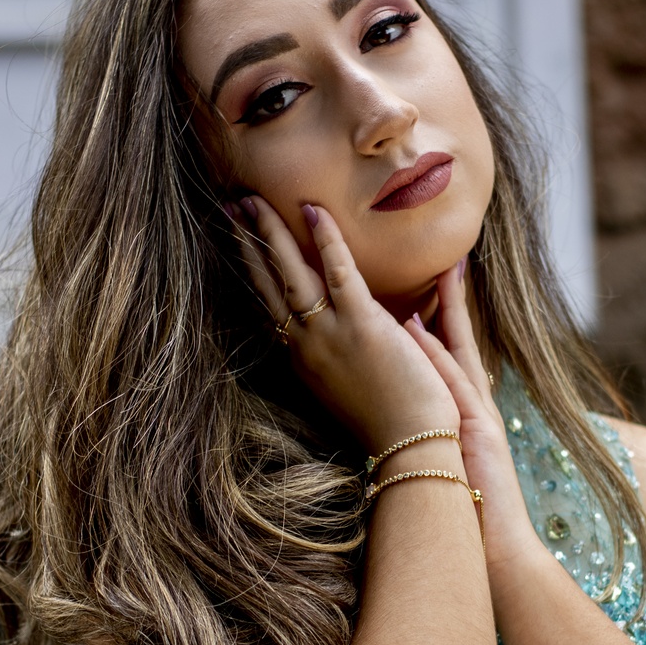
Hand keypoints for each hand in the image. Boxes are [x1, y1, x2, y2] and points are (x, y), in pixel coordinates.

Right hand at [229, 197, 458, 449]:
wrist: (412, 446)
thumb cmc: (391, 421)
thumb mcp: (349, 385)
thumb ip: (338, 353)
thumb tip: (342, 325)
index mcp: (302, 359)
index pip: (269, 304)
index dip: (252, 269)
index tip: (239, 241)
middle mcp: (306, 345)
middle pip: (269, 282)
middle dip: (249, 241)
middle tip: (234, 204)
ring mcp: (329, 335)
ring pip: (292, 273)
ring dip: (272, 232)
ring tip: (255, 199)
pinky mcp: (362, 326)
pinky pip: (338, 273)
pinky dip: (326, 239)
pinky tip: (315, 210)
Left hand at [405, 264, 540, 580]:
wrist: (498, 551)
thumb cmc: (474, 516)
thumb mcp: (457, 467)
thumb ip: (446, 437)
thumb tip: (422, 422)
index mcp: (469, 416)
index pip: (457, 358)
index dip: (448, 318)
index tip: (440, 281)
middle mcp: (476, 409)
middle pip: (463, 344)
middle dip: (454, 301)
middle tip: (447, 258)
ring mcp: (479, 419)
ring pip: (460, 355)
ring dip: (447, 315)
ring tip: (439, 273)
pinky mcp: (477, 434)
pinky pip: (451, 387)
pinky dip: (435, 357)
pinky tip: (416, 329)